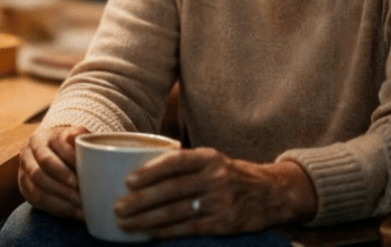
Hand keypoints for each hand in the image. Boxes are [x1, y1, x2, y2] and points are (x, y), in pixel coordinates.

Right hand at [18, 125, 89, 218]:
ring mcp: (23, 172)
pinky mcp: (25, 187)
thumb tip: (74, 139)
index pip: (48, 157)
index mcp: (38, 139)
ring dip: (60, 202)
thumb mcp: (75, 135)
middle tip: (82, 196)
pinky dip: (57, 209)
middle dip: (62, 188)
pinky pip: (37, 202)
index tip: (84, 178)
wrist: (56, 151)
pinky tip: (74, 212)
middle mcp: (27, 154)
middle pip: (39, 175)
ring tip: (81, 208)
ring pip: (37, 191)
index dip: (66, 169)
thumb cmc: (70, 144)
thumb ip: (76, 135)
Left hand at [114, 148, 316, 238]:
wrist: (272, 193)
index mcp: (208, 157)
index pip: (175, 162)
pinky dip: (168, 232)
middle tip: (118, 207)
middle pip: (172, 190)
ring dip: (148, 219)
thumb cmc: (230, 174)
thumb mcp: (212, 160)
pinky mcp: (225, 224)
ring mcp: (221, 202)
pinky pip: (191, 228)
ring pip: (177, 212)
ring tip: (126, 222)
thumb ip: (184, 164)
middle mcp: (215, 177)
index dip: (150, 171)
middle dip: (141, 201)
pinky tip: (151, 233)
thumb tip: (140, 170)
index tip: (128, 181)